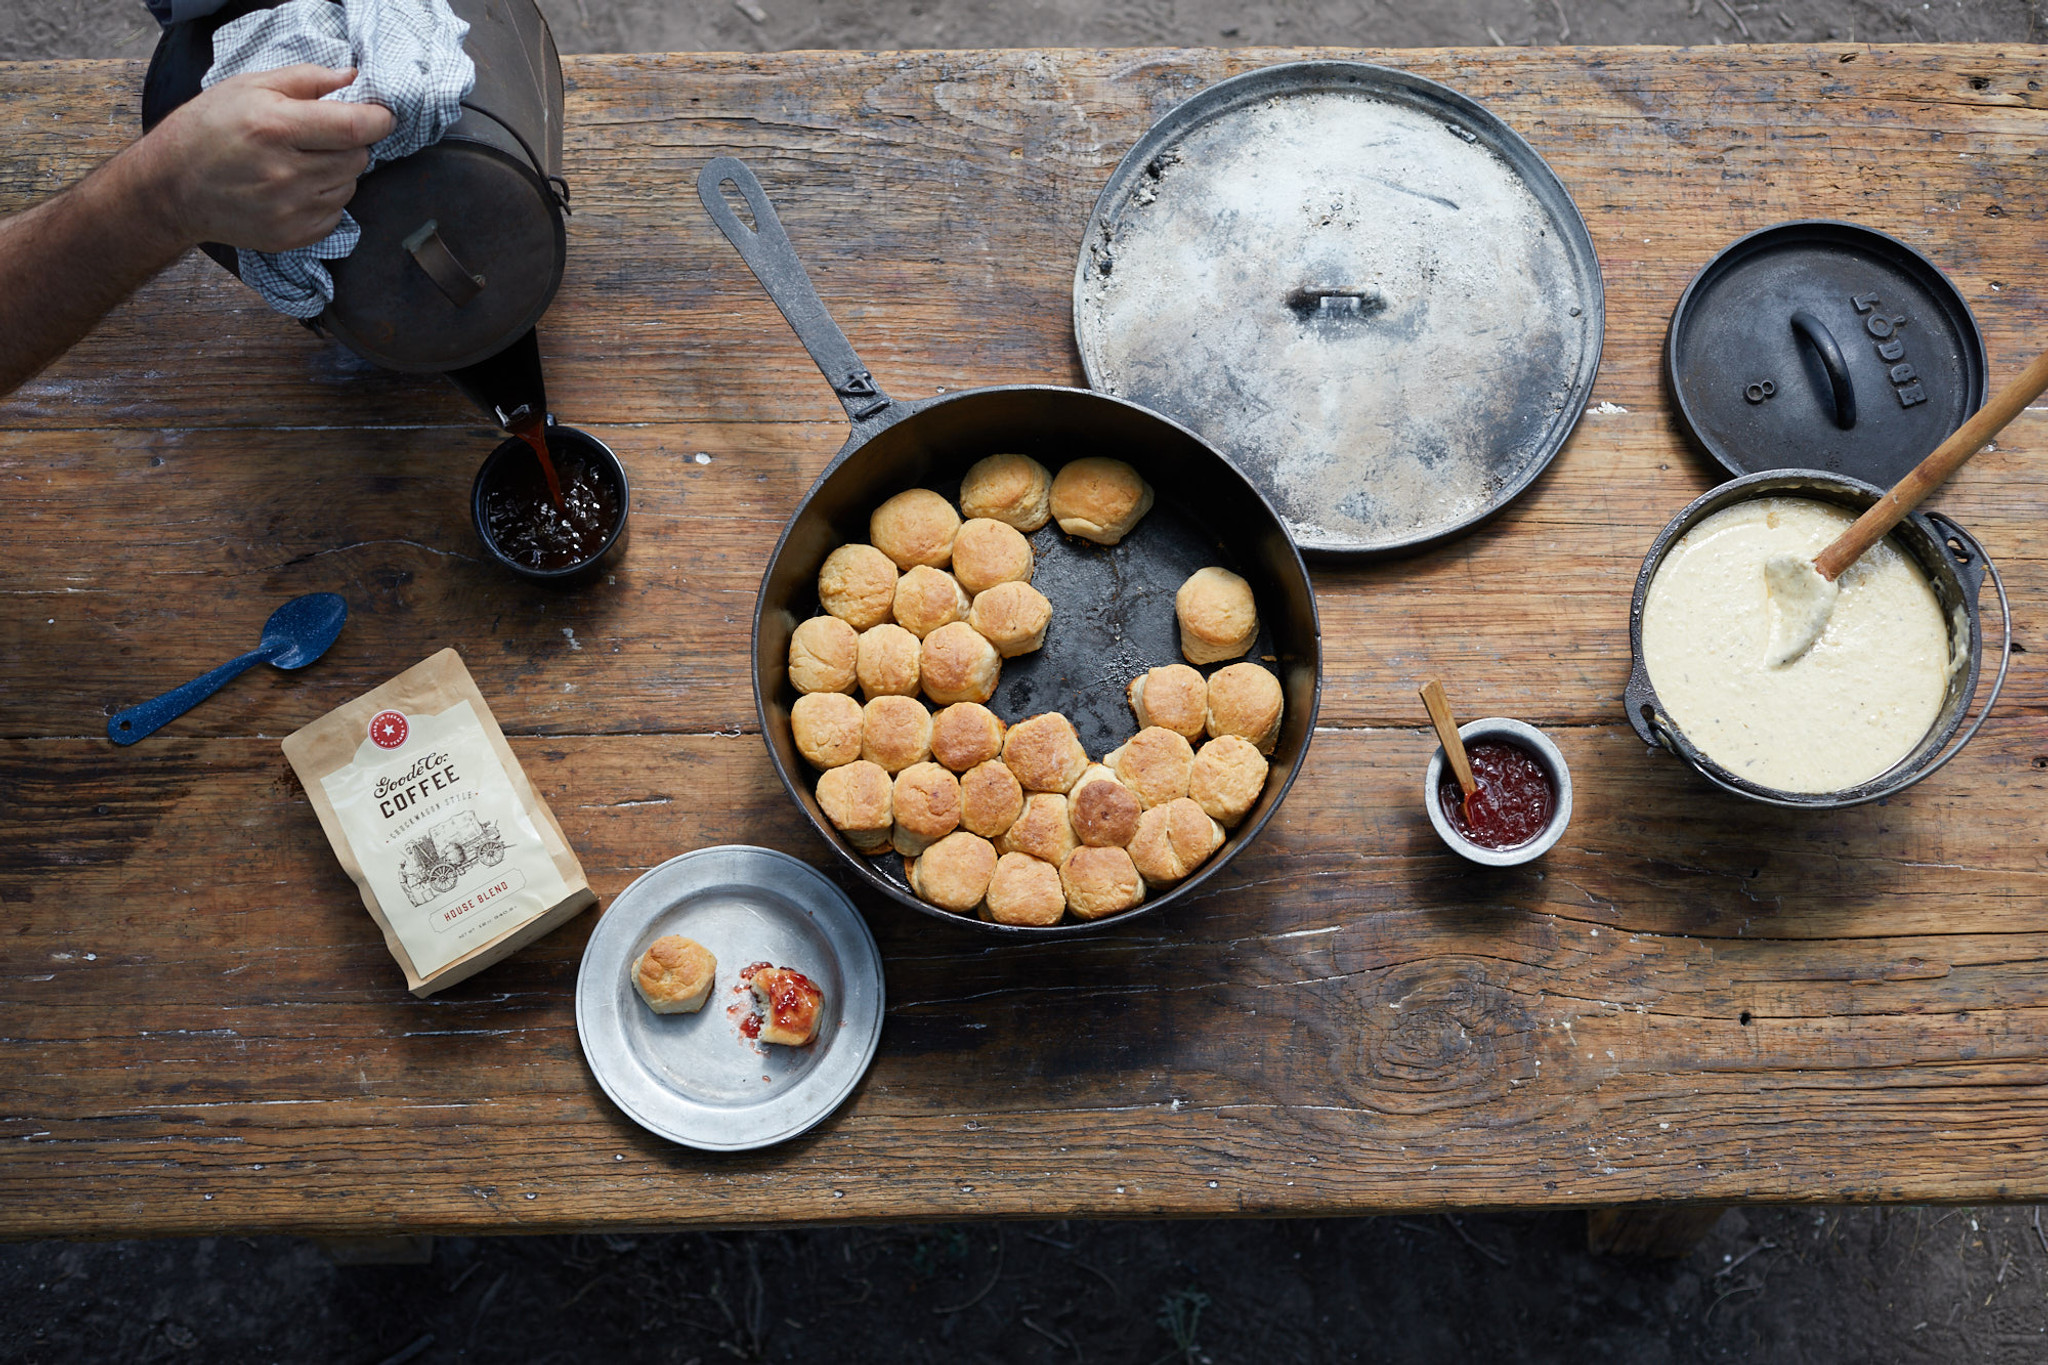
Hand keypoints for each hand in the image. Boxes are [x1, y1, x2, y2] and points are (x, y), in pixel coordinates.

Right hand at [131, 65, 395, 253]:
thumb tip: (351, 77)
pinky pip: (335, 213)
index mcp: (275, 128)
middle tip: (318, 136)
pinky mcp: (291, 236)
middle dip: (349, 143)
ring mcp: (289, 210)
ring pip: (350, 186)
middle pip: (358, 158)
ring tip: (299, 161)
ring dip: (337, 171)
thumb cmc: (207, 128)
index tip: (381, 115)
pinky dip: (325, 198)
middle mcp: (285, 173)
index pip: (354, 127)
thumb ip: (305, 79)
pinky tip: (294, 187)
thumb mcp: (248, 87)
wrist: (171, 187)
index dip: (378, 119)